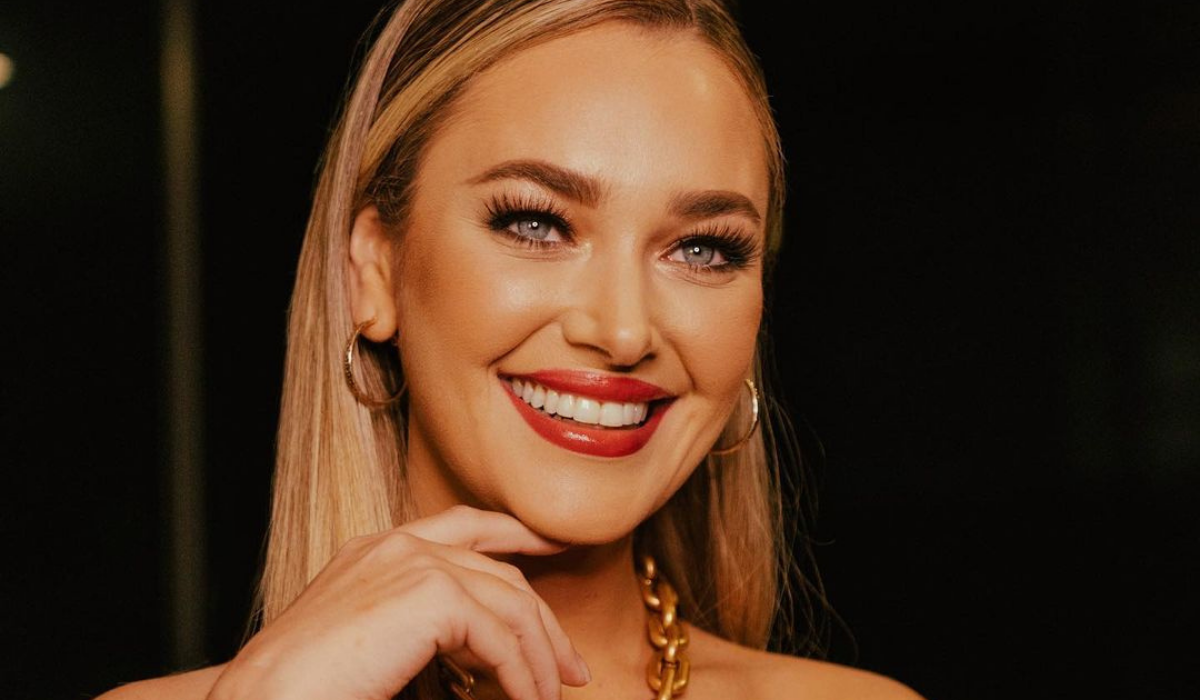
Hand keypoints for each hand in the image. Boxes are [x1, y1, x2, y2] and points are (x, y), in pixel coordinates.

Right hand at [206, 505, 590, 699]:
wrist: (266, 697)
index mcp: (381, 546)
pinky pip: (502, 638)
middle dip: (544, 621)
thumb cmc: (310, 684)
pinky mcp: (431, 594)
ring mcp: (415, 562)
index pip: (469, 524)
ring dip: (540, 658)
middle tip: (569, 666)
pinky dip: (522, 675)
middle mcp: (400, 544)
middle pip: (503, 573)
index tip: (557, 546)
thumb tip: (485, 649)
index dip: (520, 532)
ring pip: (512, 605)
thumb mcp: (377, 639)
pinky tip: (525, 699)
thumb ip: (426, 626)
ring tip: (549, 696)